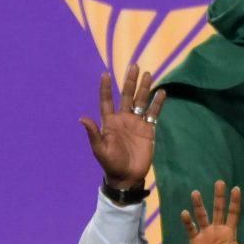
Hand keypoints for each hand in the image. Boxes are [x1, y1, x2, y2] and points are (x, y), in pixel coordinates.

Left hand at [83, 66, 164, 191]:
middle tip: (134, 66)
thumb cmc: (111, 164)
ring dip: (144, 88)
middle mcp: (123, 119)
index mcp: (110, 122)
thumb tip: (82, 118)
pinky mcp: (148, 129)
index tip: (105, 74)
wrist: (127, 177)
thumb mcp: (100, 150)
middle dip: (130, 81)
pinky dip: (157, 103)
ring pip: (141, 101)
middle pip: (127, 96)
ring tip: (148, 74)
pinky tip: (161, 93)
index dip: (106, 88)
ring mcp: (136, 123)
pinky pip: (153, 113)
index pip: (107, 101)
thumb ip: (94, 134)